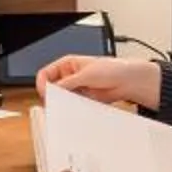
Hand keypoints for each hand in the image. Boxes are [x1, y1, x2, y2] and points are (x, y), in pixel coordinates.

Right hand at [36, 53, 160, 110]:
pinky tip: (75, 107)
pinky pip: (72, 104)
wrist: (127, 81)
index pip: (47, 73)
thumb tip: (53, 88)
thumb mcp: (86, 74)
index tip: (45, 92)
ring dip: (63, 101)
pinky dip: (72, 107)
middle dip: (53, 94)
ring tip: (67, 104)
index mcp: (68, 64)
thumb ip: (68, 82)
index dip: (43, 83)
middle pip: (53, 87)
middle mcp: (70, 75)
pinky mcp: (83, 98)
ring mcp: (77, 88)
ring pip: (62, 97)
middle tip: (54, 102)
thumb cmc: (112, 69)